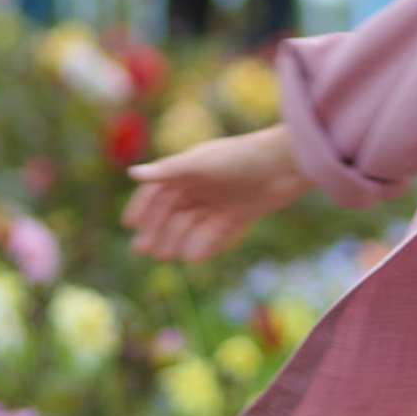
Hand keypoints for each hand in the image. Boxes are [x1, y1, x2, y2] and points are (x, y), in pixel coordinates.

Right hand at [122, 125, 311, 262]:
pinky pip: (218, 232)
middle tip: (142, 251)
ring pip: (194, 224)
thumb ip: (168, 172)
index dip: (143, 206)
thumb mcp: (201, 164)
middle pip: (174, 210)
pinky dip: (205, 243)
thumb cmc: (241, 157)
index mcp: (191, 168)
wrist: (287, 163)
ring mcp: (222, 200)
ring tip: (165, 257)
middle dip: (157, 229)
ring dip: (178, 239)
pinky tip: (193, 257)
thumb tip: (132, 174)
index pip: (159, 188)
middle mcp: (204, 184)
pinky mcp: (241, 213)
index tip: (129, 226)